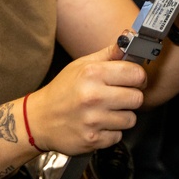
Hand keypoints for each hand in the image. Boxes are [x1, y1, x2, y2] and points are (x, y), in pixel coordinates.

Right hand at [30, 43, 146, 154]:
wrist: (39, 119)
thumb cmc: (62, 90)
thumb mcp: (81, 65)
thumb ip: (108, 54)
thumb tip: (130, 38)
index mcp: (92, 73)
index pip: (136, 73)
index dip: (138, 77)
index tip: (134, 80)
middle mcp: (93, 96)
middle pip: (137, 98)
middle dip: (131, 97)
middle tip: (119, 97)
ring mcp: (93, 120)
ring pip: (131, 119)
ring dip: (122, 116)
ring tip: (106, 111)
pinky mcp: (92, 139)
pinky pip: (118, 136)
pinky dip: (111, 132)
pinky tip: (98, 124)